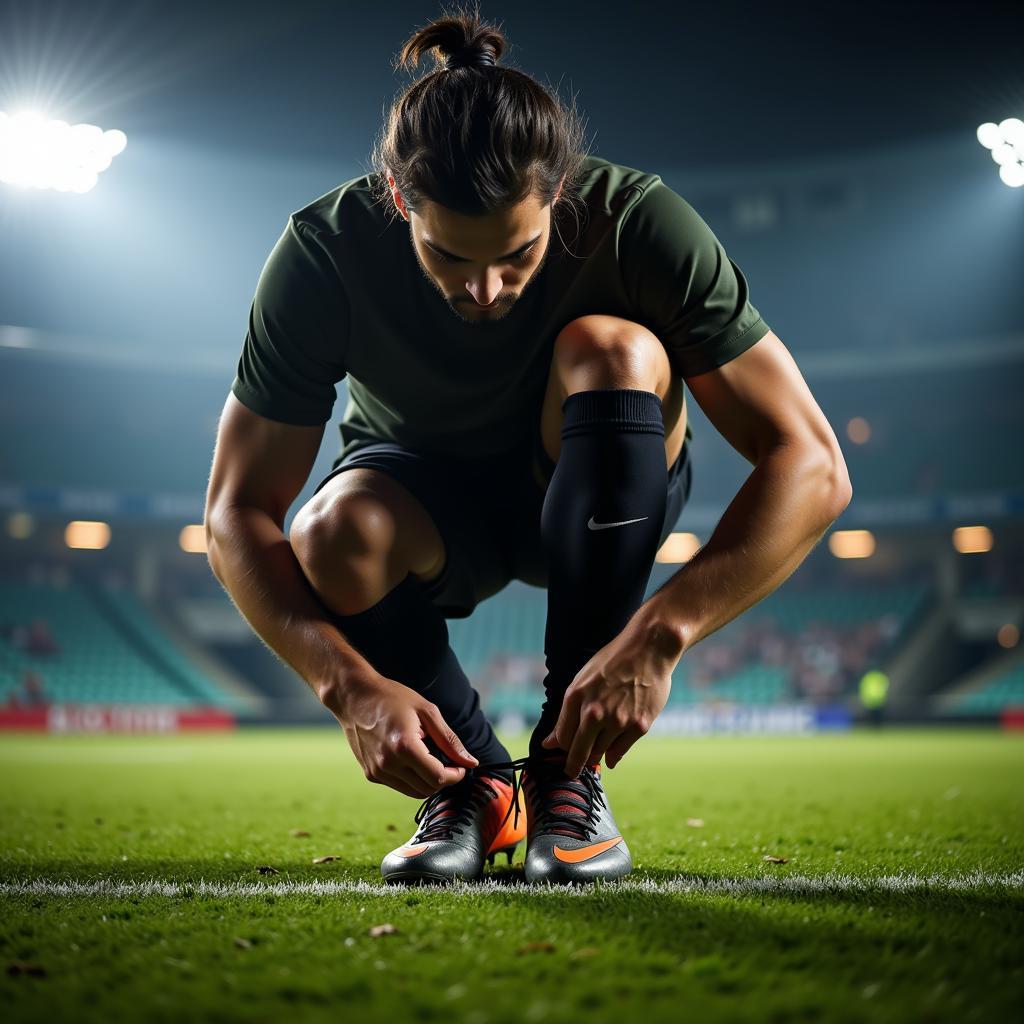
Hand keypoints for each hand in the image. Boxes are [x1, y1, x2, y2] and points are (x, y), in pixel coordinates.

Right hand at [324, 673, 478, 798]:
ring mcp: (377, 771)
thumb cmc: (392, 698)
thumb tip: (471, 762)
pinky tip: (411, 758)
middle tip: (448, 761)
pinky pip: (399, 786)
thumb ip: (450, 740)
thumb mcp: (427, 711)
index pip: (438, 778)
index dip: (455, 775)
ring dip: (428, 781)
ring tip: (430, 758)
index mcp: (405, 747)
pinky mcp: (370, 774)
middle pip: (427, 789)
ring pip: (414, 792)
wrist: (354, 697)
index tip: (461, 766)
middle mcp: (388, 764)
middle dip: (444, 779)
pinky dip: (411, 778)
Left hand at [541, 613, 682, 777]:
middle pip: (578, 752)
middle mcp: (595, 712)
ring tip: (596, 748)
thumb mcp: (582, 680)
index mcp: (576, 698)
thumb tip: (550, 743)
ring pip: (598, 753)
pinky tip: (611, 754)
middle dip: (573, 765)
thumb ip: (566, 713)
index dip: (560, 749)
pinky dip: (613, 756)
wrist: (648, 650)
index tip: (561, 754)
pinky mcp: (639, 726)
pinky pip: (619, 752)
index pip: (562, 738)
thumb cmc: (612, 662)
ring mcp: (618, 721)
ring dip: (595, 754)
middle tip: (572, 770)